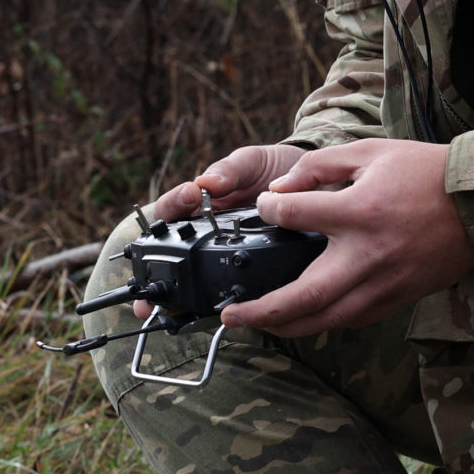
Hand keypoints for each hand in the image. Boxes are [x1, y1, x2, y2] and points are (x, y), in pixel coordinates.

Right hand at [133, 143, 311, 314]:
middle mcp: (205, 232)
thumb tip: (206, 183)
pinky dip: (215, 301)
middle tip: (157, 275)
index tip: (190, 195)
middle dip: (157, 268)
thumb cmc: (274, 171)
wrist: (315, 185)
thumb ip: (230, 171)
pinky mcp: (246, 269)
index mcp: (199, 204)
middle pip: (171, 252)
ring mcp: (224, 252)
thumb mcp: (252, 163)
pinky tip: (212, 311)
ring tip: (171, 303)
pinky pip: (227, 288)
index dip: (172, 206)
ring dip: (180, 292)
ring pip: (193, 277)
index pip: (170, 209)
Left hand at [221, 138, 473, 337]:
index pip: (293, 216)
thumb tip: (281, 189)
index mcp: (359, 212)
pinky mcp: (400, 297)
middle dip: (262, 311)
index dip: (270, 209)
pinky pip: (354, 319)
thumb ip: (320, 167)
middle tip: (231, 315)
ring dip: (288, 326)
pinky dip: (325, 322)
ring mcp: (384, 282)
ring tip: (260, 323)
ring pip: (327, 319)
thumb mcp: (370, 152)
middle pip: (303, 296)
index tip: (264, 207)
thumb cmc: (426, 172)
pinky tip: (307, 318)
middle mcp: (367, 254)